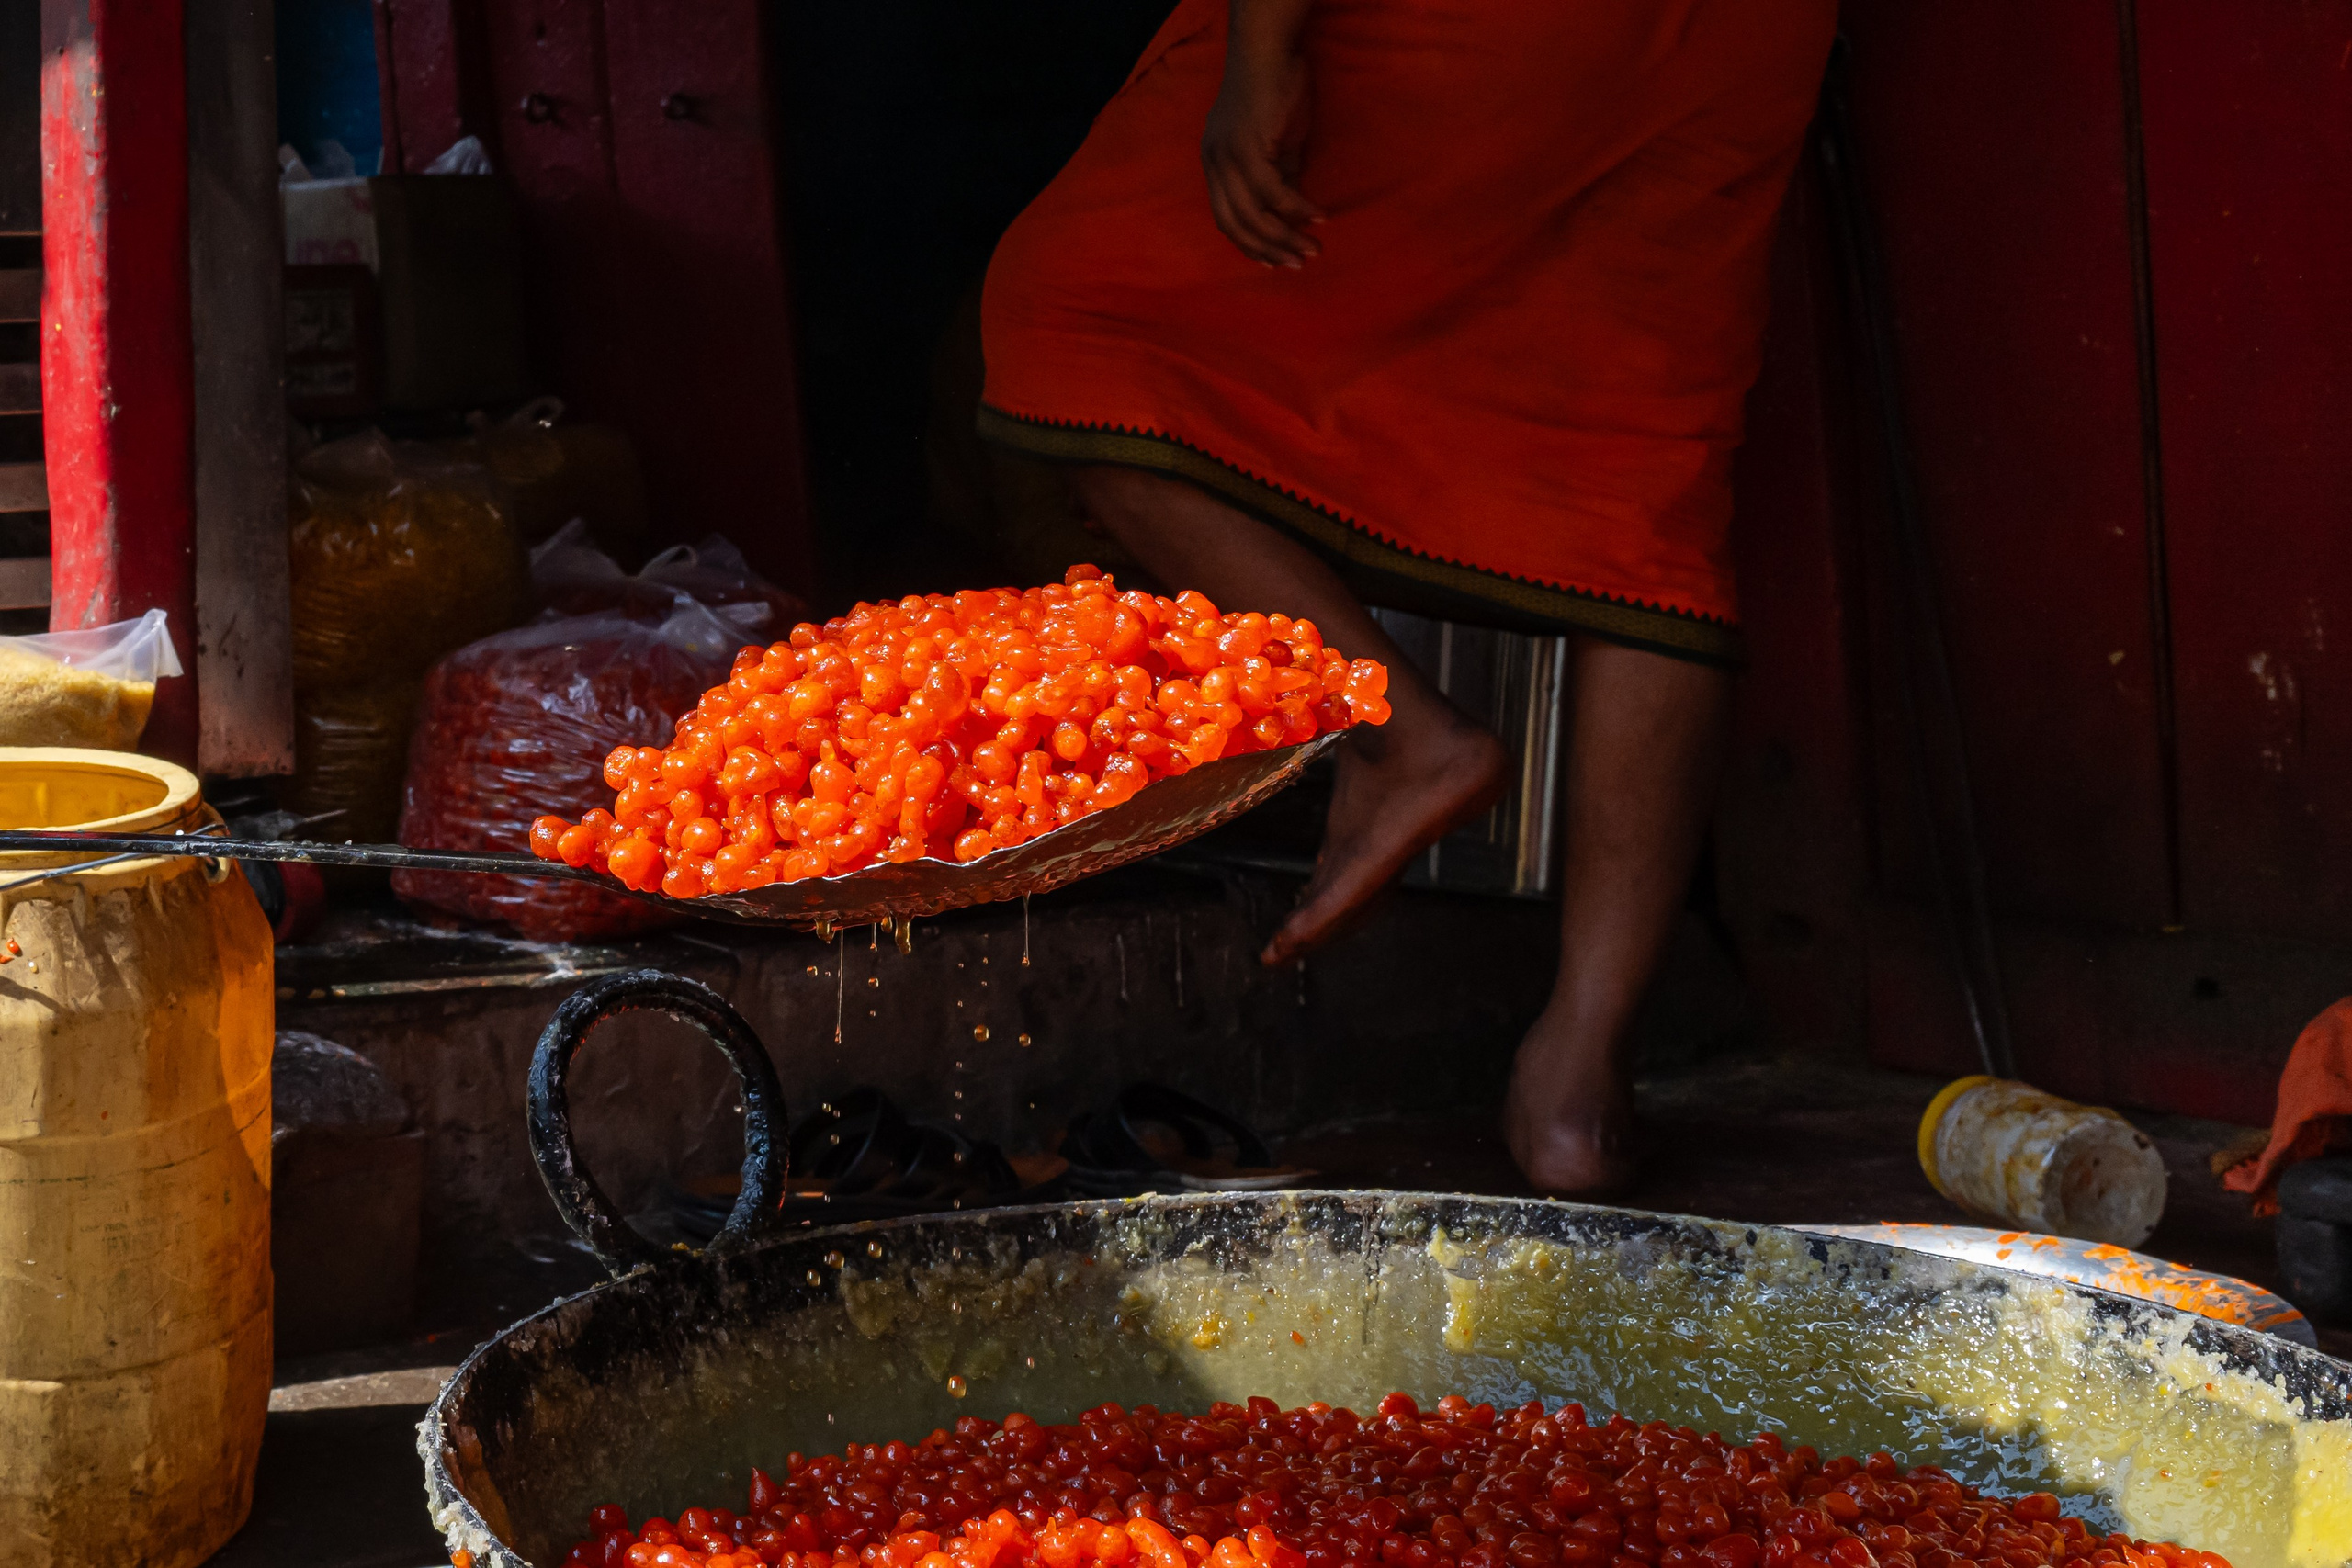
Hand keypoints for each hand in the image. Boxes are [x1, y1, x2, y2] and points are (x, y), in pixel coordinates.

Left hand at [1201, 38, 1323, 267]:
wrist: (1268, 49)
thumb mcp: (1276, 141)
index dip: (1249, 245)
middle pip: (1235, 224)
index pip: (1225, 218)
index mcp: (1214, 163)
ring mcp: (1228, 157)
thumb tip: (1291, 209)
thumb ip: (1280, 174)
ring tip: (1313, 250)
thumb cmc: (1274, 88)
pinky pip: (1274, 193)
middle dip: (1268, 250)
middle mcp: (1214, 163)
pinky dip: (1297, 210)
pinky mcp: (1249, 148)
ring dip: (1285, 237)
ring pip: (1254, 214)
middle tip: (1297, 265)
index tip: (1274, 262)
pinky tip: (1319, 218)